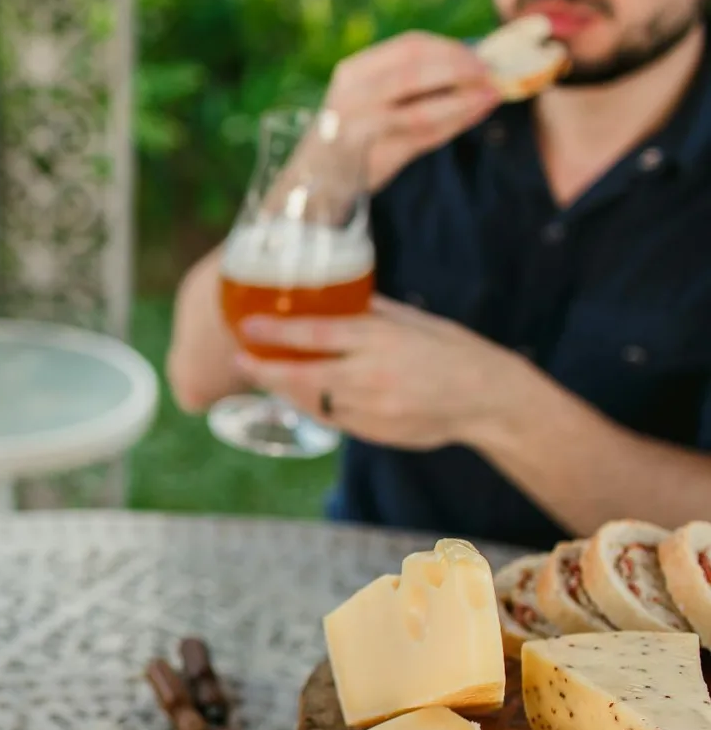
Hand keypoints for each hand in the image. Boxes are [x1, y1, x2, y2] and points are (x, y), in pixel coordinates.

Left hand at [232, 296, 531, 450]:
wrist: (489, 400)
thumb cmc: (452, 351)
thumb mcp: (413, 321)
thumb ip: (371, 312)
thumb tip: (333, 296)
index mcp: (382, 339)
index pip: (316, 334)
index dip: (277, 331)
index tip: (248, 326)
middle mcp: (372, 376)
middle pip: (303, 376)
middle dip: (265, 370)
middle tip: (241, 360)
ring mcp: (372, 409)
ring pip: (312, 402)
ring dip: (284, 390)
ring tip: (263, 375)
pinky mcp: (375, 433)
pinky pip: (331, 420)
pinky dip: (311, 407)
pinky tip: (298, 395)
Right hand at [325, 31, 501, 190]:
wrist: (315, 177)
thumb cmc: (353, 130)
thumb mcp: (370, 94)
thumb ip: (412, 78)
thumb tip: (473, 59)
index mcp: (355, 71)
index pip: (410, 47)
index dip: (451, 48)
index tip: (481, 55)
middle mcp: (352, 96)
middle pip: (415, 72)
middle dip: (461, 70)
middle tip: (493, 73)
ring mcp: (359, 129)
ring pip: (421, 109)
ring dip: (463, 101)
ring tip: (492, 95)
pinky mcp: (371, 157)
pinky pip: (421, 138)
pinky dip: (452, 125)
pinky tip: (472, 115)